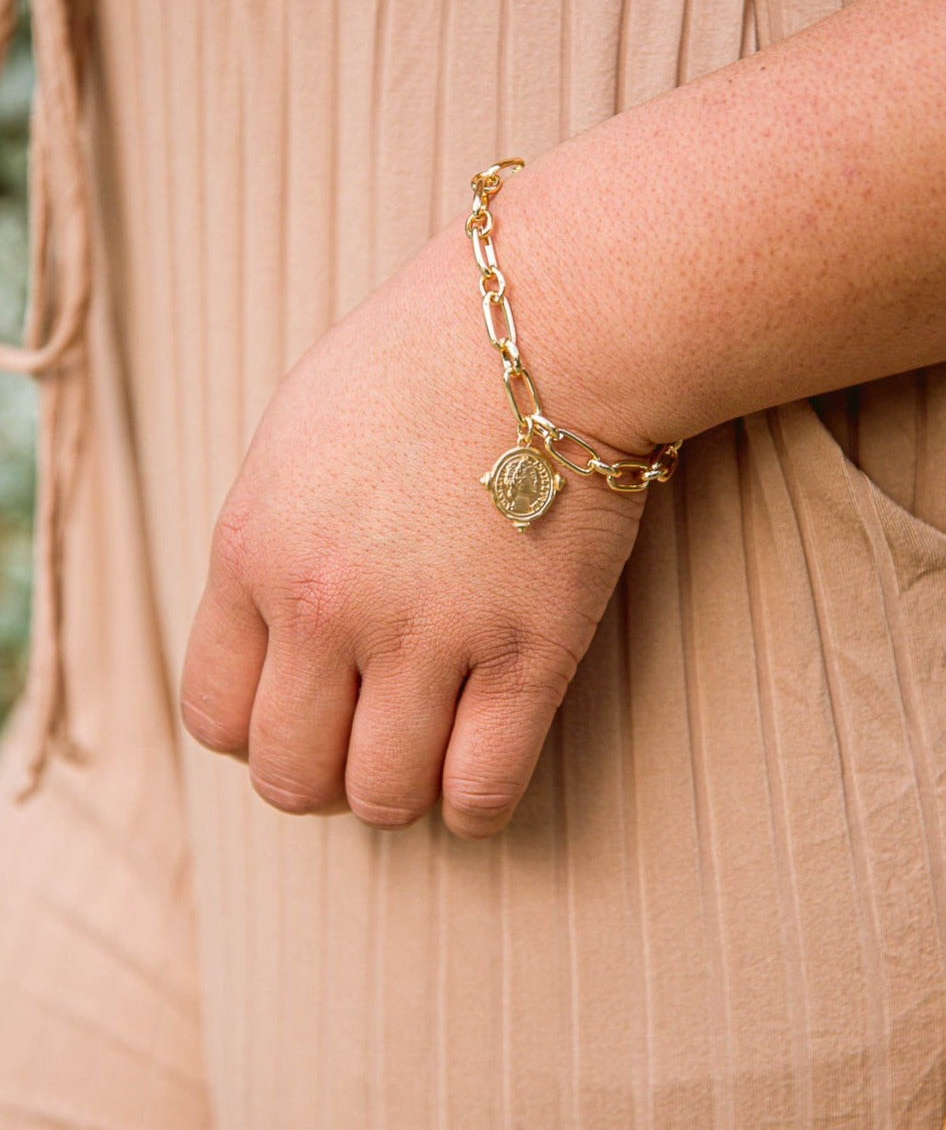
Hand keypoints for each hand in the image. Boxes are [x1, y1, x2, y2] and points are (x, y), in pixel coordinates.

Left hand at [178, 190, 656, 839]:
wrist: (545, 325)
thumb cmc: (420, 362)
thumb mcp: (294, 439)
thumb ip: (267, 543)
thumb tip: (272, 628)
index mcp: (253, 551)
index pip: (215, 714)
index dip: (257, 733)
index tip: (302, 713)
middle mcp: (324, 609)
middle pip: (291, 776)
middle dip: (323, 780)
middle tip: (365, 744)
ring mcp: (426, 637)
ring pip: (384, 800)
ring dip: (401, 793)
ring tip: (428, 753)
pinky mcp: (527, 652)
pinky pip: (481, 791)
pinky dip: (475, 804)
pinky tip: (483, 770)